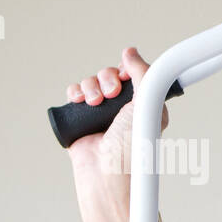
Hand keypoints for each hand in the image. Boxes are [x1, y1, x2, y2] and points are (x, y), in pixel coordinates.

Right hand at [64, 46, 168, 181]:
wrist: (107, 170)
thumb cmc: (133, 144)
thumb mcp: (147, 103)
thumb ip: (144, 74)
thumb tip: (131, 51)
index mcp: (144, 105)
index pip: (134, 75)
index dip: (127, 71)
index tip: (125, 77)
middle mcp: (123, 108)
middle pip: (111, 74)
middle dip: (108, 78)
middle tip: (112, 94)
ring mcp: (102, 113)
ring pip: (91, 81)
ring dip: (90, 86)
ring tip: (94, 102)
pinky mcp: (81, 119)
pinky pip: (75, 93)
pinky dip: (75, 92)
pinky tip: (79, 101)